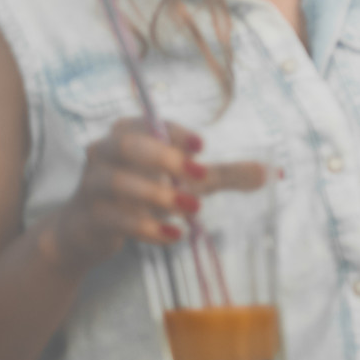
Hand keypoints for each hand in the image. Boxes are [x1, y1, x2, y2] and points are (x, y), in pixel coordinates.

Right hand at [46, 120, 268, 272]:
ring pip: (119, 182)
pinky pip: (116, 219)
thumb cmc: (141, 194)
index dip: (175, 133)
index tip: (202, 146)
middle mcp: (104, 152)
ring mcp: (92, 184)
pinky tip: (174, 236)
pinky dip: (147, 228)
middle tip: (200, 174)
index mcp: (127, 133)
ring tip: (193, 208)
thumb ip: (225, 175)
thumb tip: (272, 173)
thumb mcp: (185, 182)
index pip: (150, 123)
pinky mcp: (89, 216)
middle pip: (128, 146)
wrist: (87, 231)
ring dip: (158, 195)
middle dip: (165, 158)